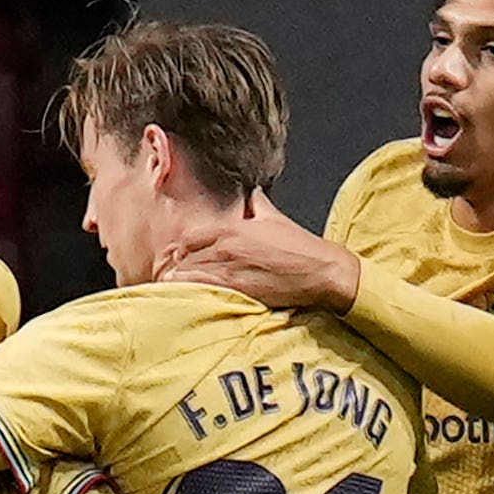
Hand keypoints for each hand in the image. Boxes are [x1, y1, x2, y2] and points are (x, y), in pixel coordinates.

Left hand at [160, 191, 362, 311]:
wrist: (321, 270)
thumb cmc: (300, 246)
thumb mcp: (275, 219)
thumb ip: (258, 205)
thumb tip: (253, 194)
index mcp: (232, 227)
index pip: (188, 238)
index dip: (179, 251)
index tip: (177, 261)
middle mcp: (225, 245)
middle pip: (182, 258)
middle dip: (175, 268)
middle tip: (173, 279)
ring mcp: (227, 266)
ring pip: (186, 274)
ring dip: (180, 283)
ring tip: (178, 291)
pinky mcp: (233, 287)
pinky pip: (199, 289)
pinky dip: (189, 294)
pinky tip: (187, 299)